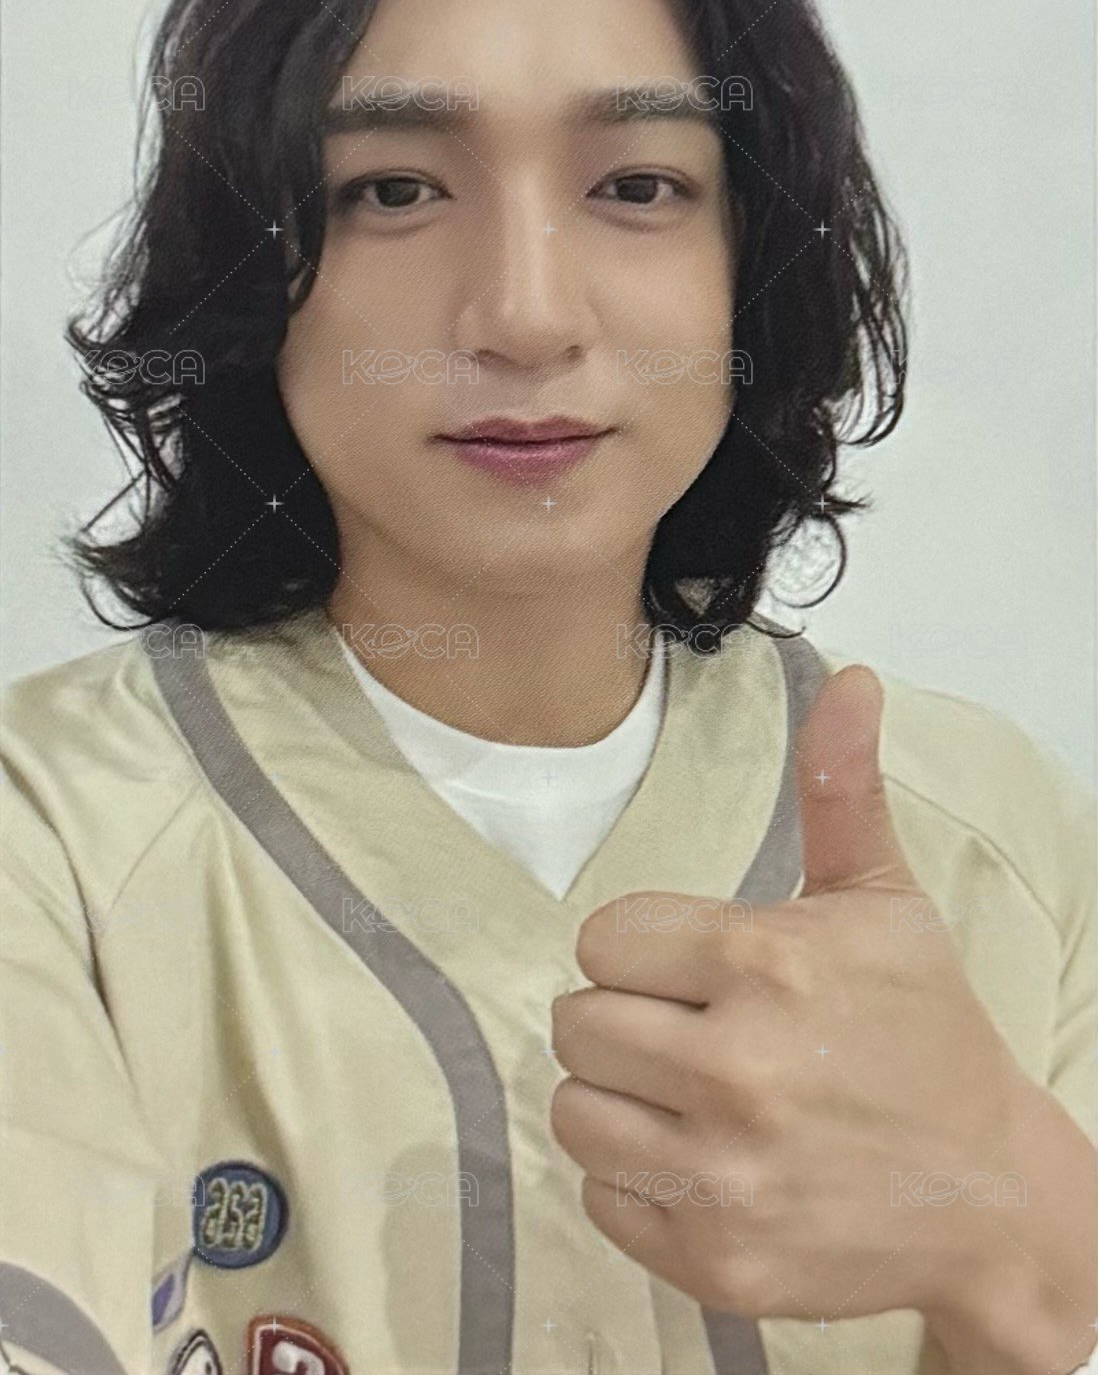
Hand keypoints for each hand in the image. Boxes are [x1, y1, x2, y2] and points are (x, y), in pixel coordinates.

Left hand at [549, 666, 1097, 1371]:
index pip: (604, 939)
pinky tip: (707, 1161)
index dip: (644, 952)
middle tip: (690, 1033)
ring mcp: (724, 1176)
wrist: (989, 1193)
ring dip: (622, 1100)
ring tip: (691, 1097)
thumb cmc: (925, 1035)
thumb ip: (842, 788)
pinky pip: (602, 1198)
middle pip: (575, 1024)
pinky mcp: (715, 1261)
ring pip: (575, 1112)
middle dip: (624, 1021)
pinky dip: (640, 1182)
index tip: (697, 972)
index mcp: (766, 964)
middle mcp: (737, 1071)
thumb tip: (850, 682)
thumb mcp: (885, 901)